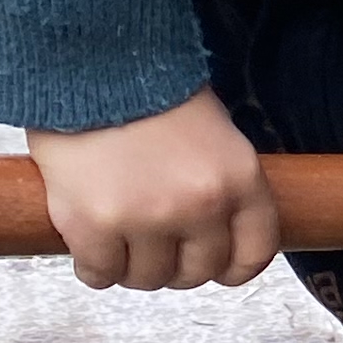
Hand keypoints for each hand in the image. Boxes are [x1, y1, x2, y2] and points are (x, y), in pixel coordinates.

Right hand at [26, 88, 282, 290]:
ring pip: (147, 279)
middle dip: (175, 265)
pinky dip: (93, 267)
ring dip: (132, 266)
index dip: (231, 267)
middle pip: (196, 273)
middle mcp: (201, 205)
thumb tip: (212, 238)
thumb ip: (220, 187)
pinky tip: (90, 243)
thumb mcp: (215, 136)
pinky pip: (99, 275)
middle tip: (154, 244)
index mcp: (240, 180)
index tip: (214, 265)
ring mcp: (147, 218)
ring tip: (120, 238)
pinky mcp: (94, 226)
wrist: (94, 64)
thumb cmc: (152, 94)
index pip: (253, 254)